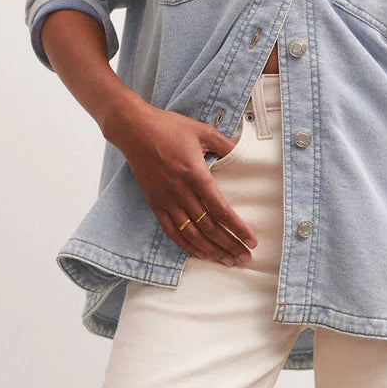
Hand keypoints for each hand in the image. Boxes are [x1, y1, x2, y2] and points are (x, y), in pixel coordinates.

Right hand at [106, 98, 258, 267]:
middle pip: (209, 227)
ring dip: (212, 250)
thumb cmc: (169, 127)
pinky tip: (201, 254)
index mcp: (195, 174)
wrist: (134, 130)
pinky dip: (188, 246)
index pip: (220, 209)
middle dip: (230, 245)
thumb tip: (244, 152)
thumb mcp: (202, 130)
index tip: (252, 240)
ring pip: (192, 234)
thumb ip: (225, 144)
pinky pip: (173, 231)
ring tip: (228, 260)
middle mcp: (181, 192)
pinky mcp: (155, 204)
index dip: (237, 228)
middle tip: (246, 257)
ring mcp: (166, 200)